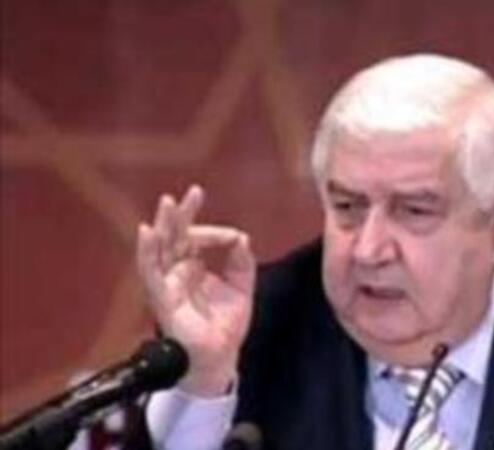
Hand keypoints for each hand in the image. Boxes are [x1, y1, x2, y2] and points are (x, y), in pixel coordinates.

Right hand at [136, 185, 254, 395]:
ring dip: (163, 225)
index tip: (234, 238)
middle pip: (175, 236)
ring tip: (167, 202)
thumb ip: (242, 263)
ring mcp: (167, 283)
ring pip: (160, 248)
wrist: (219, 359)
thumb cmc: (224, 326)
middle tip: (193, 192)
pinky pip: (151, 271)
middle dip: (182, 213)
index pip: (197, 238)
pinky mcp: (161, 297)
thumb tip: (242, 237)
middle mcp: (176, 271)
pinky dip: (147, 251)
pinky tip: (147, 232)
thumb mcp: (242, 288)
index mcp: (193, 266)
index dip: (215, 233)